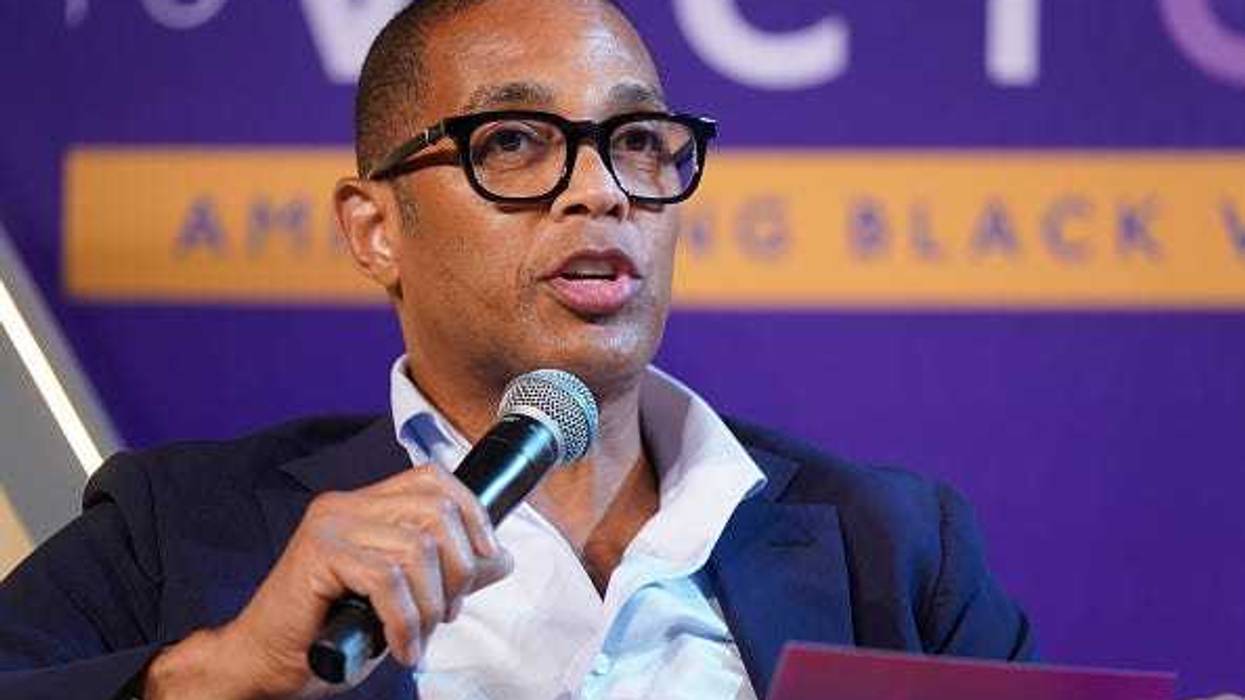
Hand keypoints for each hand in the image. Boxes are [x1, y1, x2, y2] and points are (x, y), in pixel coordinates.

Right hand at [144, 465, 512, 698]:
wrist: (265, 663)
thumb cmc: (329, 631)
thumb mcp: (404, 599)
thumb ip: (447, 574)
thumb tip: (501, 558)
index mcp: (368, 504)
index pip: (435, 479)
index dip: (473, 515)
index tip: (485, 562)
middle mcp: (348, 505)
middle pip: (437, 512)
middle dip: (459, 570)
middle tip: (445, 614)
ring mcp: (331, 526)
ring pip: (418, 550)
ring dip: (431, 605)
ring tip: (419, 637)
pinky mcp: (318, 554)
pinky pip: (387, 580)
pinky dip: (405, 620)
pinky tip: (402, 646)